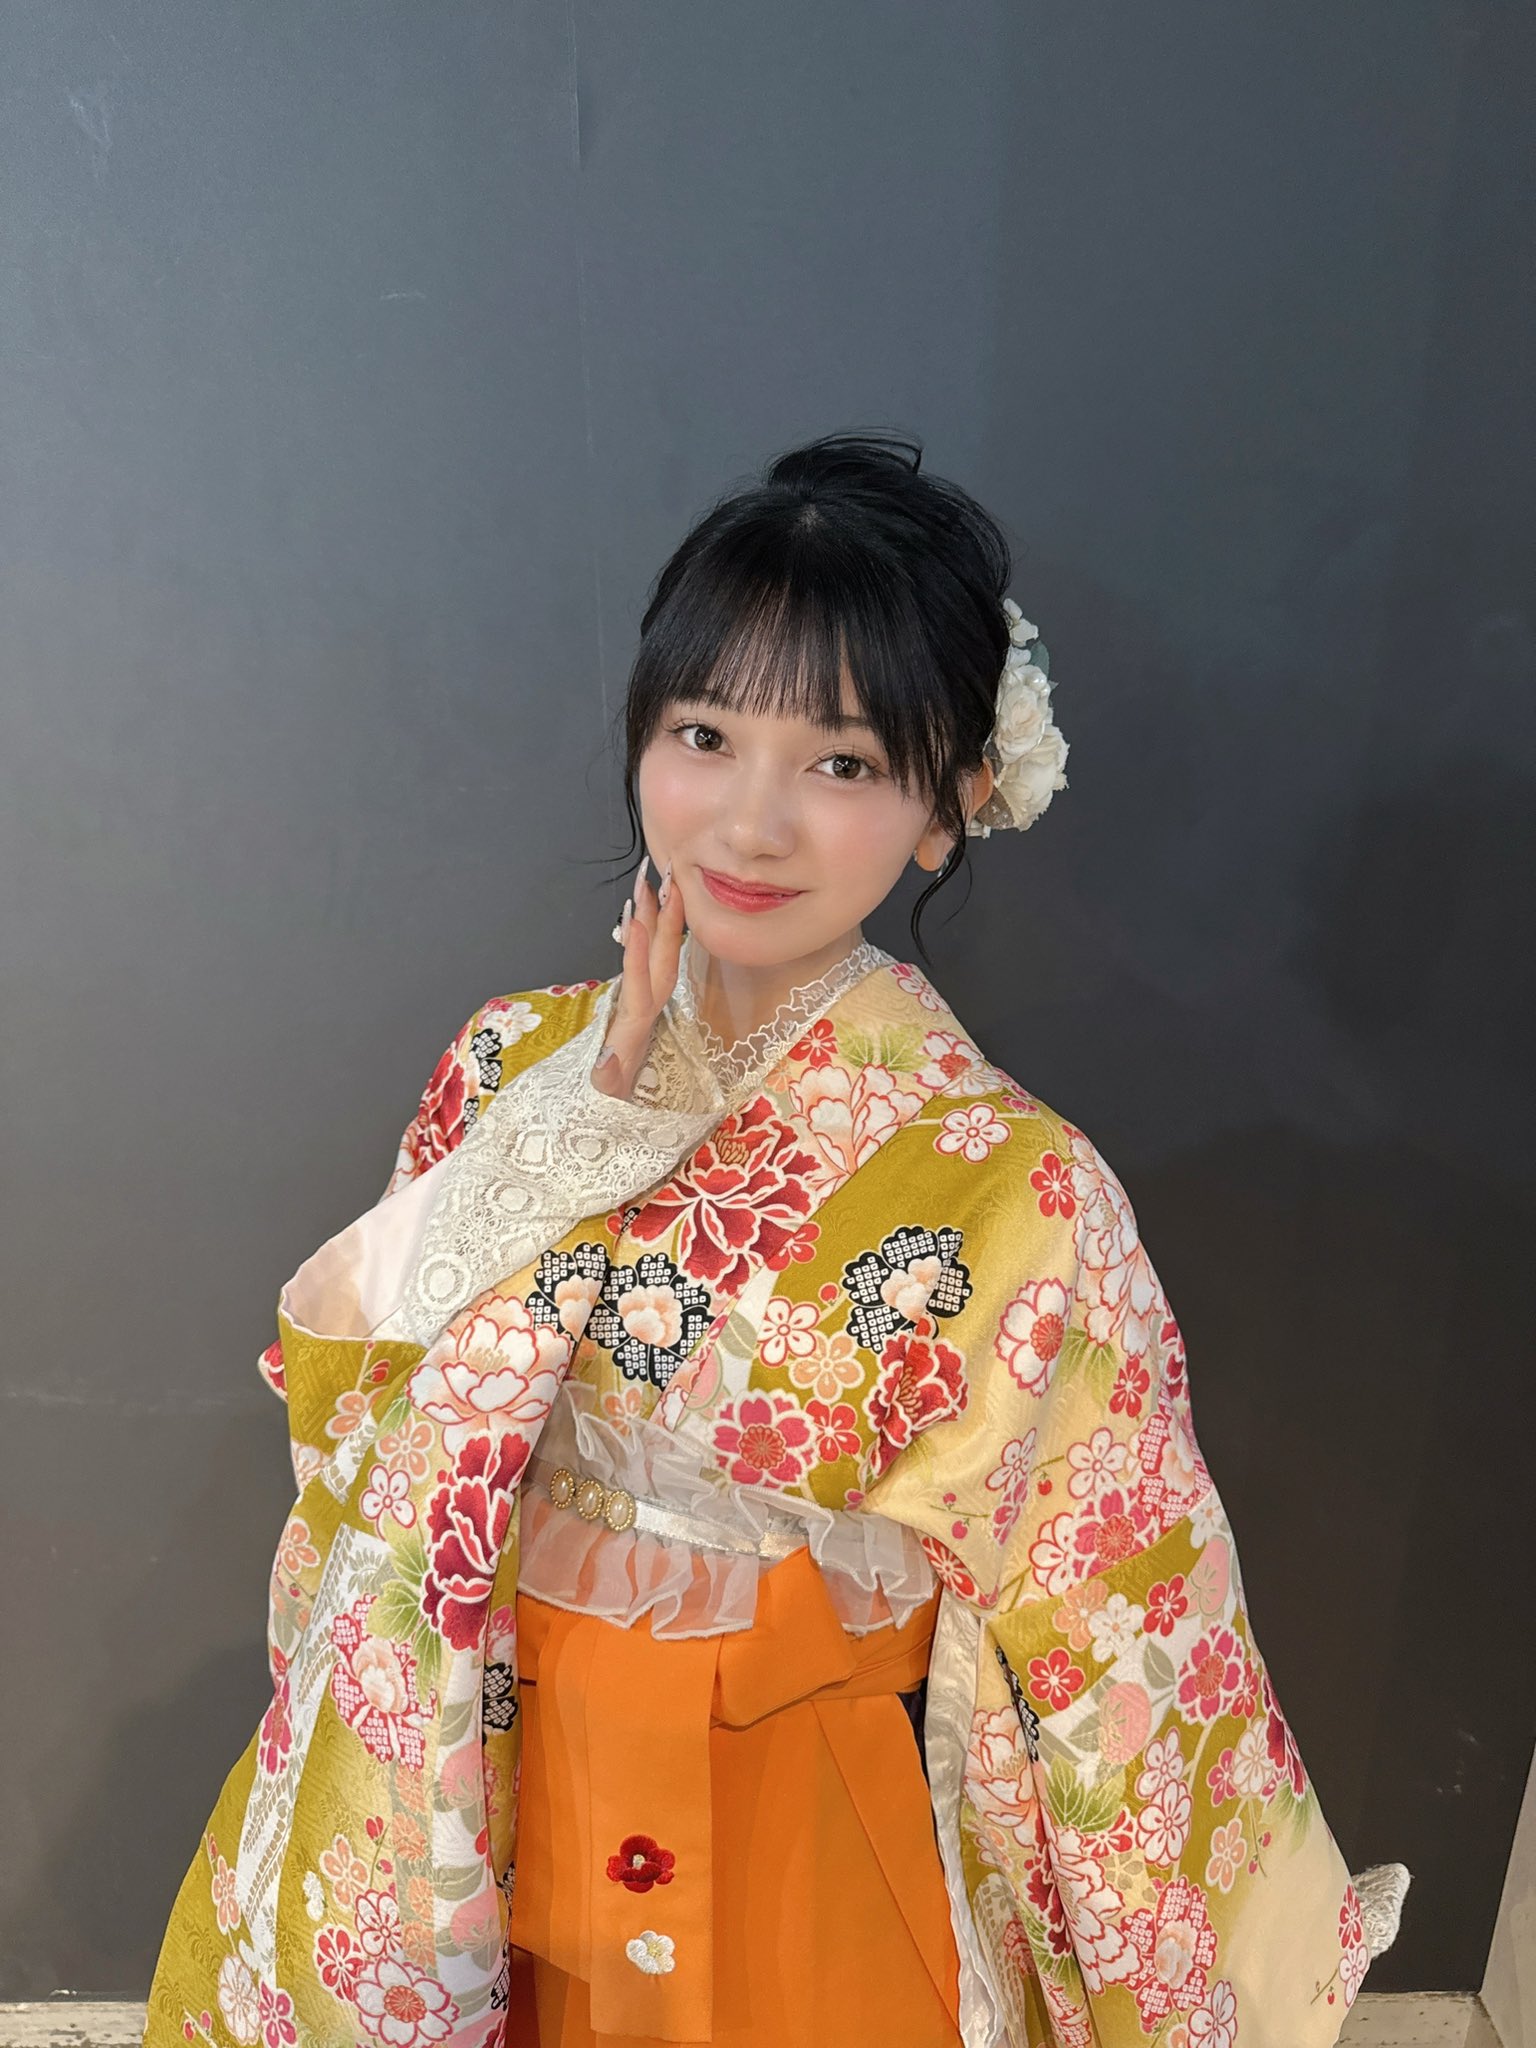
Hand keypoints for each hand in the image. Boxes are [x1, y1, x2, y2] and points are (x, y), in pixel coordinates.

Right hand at [589, 855, 685, 1099]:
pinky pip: (645, 969)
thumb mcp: (603, 1099)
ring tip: (653, 883)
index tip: (638, 920)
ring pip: (656, 961)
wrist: (604, 1123)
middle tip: (662, 878)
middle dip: (663, 921)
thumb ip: (605, 1082)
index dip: (642, 955)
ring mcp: (641, 1012)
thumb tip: (606, 1065)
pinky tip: (638, 918)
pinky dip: (644, 942)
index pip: (645, 986)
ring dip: (657, 923)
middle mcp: (643, 1017)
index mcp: (635, 1033)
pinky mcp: (635, 1011)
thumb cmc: (603, 1107)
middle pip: (660, 963)